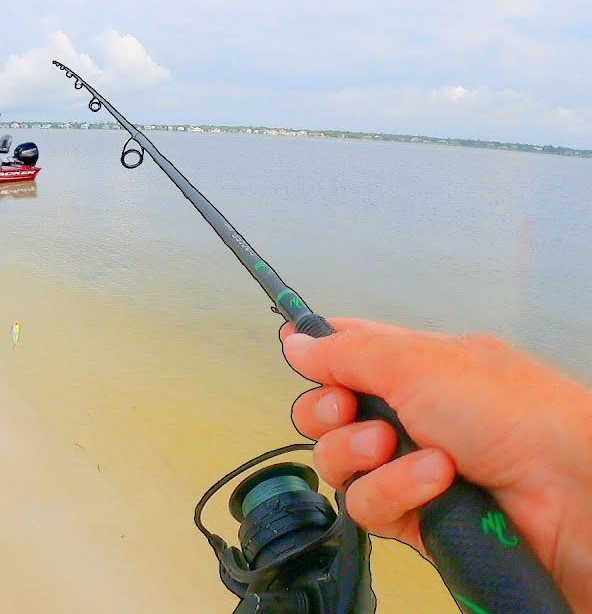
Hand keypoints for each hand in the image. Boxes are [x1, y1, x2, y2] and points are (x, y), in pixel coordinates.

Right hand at [281, 318, 591, 610]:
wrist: (568, 490)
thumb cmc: (509, 411)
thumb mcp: (417, 361)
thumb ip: (346, 352)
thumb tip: (295, 342)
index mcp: (415, 366)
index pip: (348, 352)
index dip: (317, 353)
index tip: (295, 353)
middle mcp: (407, 415)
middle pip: (326, 414)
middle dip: (326, 412)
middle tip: (348, 409)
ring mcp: (407, 468)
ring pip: (338, 464)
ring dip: (363, 454)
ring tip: (400, 448)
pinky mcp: (414, 517)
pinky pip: (367, 506)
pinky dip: (394, 491)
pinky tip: (433, 482)